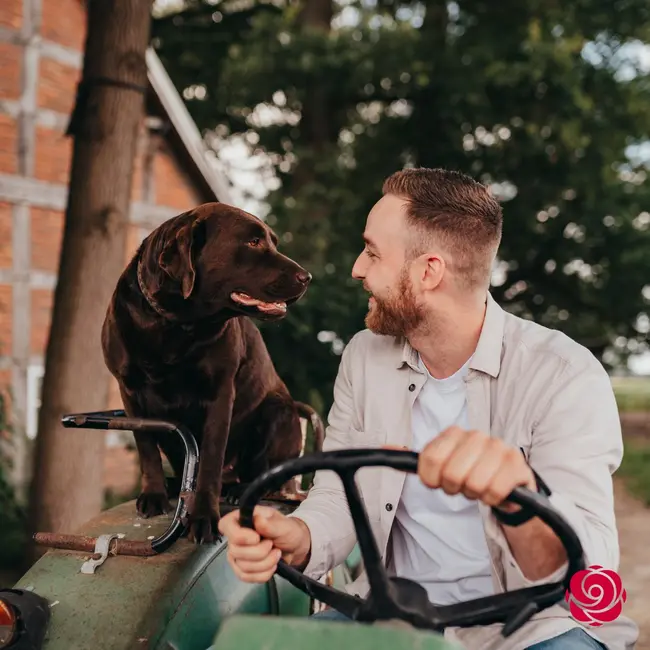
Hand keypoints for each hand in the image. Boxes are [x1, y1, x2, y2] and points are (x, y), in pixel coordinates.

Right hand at [218, 506, 311, 582]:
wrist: (294, 547)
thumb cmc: (286, 530)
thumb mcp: (283, 525)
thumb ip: (270, 524)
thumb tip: (258, 520)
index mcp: (242, 519)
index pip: (225, 525)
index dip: (238, 535)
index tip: (256, 538)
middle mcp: (235, 537)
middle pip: (236, 551)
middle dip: (260, 552)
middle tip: (272, 545)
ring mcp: (237, 555)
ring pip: (243, 566)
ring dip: (265, 564)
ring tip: (276, 554)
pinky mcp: (242, 570)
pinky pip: (247, 577)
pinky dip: (263, 574)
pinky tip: (272, 566)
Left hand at [417, 426, 535, 509]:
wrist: (506, 485)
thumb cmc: (468, 473)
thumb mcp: (439, 466)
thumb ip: (412, 460)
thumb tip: (384, 449)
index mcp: (454, 433)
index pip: (429, 459)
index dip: (431, 479)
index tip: (437, 482)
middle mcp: (476, 436)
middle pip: (451, 474)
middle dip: (454, 488)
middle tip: (462, 486)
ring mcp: (499, 448)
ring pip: (474, 484)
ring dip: (474, 494)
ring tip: (479, 487)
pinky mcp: (517, 465)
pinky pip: (495, 491)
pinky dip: (492, 499)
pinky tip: (495, 491)